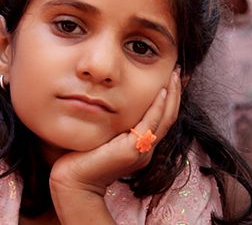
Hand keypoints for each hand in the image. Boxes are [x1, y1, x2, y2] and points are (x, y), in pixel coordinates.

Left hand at [50, 69, 181, 196]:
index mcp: (139, 147)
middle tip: (179, 71)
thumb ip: (111, 122)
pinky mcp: (134, 150)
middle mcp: (145, 149)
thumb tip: (107, 100)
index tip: (172, 78)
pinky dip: (158, 106)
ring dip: (172, 95)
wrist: (73, 181)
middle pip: (168, 117)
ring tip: (175, 75)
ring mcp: (142, 151)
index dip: (169, 99)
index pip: (161, 119)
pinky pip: (152, 124)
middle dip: (175, 93)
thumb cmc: (81, 157)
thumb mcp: (102, 135)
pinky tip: (162, 91)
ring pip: (165, 119)